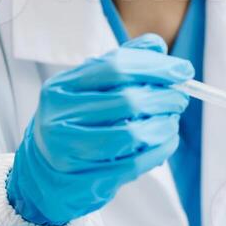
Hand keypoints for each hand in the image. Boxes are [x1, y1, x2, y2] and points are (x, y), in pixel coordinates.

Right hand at [7, 34, 192, 224]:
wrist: (43, 173)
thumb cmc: (73, 122)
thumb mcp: (86, 88)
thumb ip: (120, 63)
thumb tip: (157, 46)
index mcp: (61, 88)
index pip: (116, 67)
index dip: (155, 67)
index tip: (183, 70)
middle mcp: (60, 117)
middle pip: (127, 100)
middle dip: (164, 97)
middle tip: (181, 97)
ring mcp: (71, 150)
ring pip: (133, 134)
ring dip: (164, 125)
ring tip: (172, 120)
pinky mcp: (86, 178)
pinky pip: (135, 162)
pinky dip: (160, 149)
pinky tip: (167, 141)